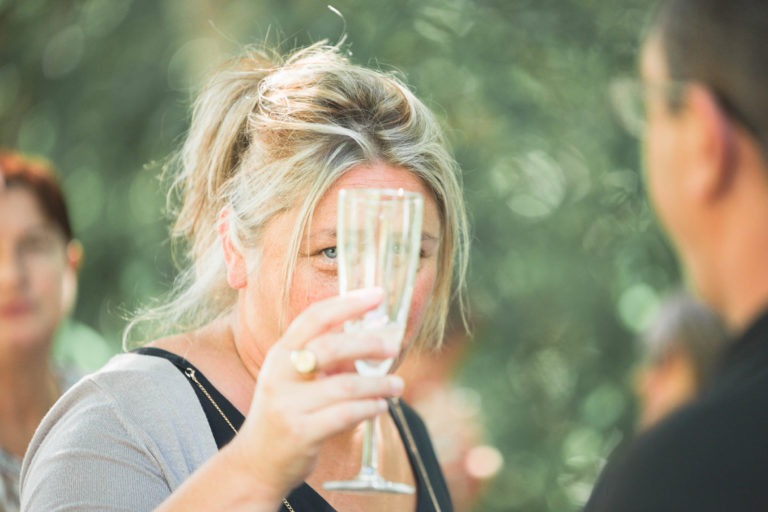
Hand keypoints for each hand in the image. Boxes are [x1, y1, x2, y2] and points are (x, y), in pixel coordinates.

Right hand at [226, 288, 404, 500]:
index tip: (377, 295)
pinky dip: (370, 408)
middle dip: (368, 344)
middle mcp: (280, 374)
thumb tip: (369, 333)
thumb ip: (323, 356)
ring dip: (378, 384)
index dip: (347, 303)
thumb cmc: (286, 413)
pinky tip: (381, 406)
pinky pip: (346, 414)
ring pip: (345, 385)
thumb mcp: (294, 378)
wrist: (256, 462)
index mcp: (281, 353)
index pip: (314, 317)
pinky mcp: (301, 432)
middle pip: (330, 347)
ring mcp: (288, 404)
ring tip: (397, 386)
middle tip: (393, 347)